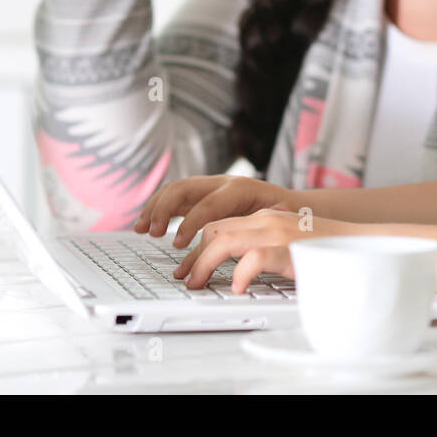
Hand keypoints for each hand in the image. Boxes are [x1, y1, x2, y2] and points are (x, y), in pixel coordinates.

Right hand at [133, 175, 301, 246]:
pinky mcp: (205, 195)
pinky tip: (146, 223)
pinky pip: (176, 197)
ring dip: (155, 207)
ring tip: (140, 228)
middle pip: (184, 187)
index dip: (191, 223)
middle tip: (151, 232)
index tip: (177, 244)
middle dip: (164, 209)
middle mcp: (223, 183)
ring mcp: (212, 186)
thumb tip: (252, 254)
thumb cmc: (289, 217)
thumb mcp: (281, 224)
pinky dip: (159, 208)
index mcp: (241, 189)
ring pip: (176, 189)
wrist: (297, 204)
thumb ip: (264, 233)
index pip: (208, 204)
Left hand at [173, 208, 355, 291]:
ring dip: (204, 264)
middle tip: (185, 278)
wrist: (366, 248)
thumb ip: (267, 250)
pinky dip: (239, 274)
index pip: (221, 224)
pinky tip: (237, 288)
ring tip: (197, 284)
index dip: (199, 246)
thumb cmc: (331, 253)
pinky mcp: (290, 248)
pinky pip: (253, 258)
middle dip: (193, 255)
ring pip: (224, 239)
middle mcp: (269, 218)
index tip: (188, 266)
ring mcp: (279, 231)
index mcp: (269, 216)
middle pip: (215, 229)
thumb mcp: (292, 246)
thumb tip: (239, 270)